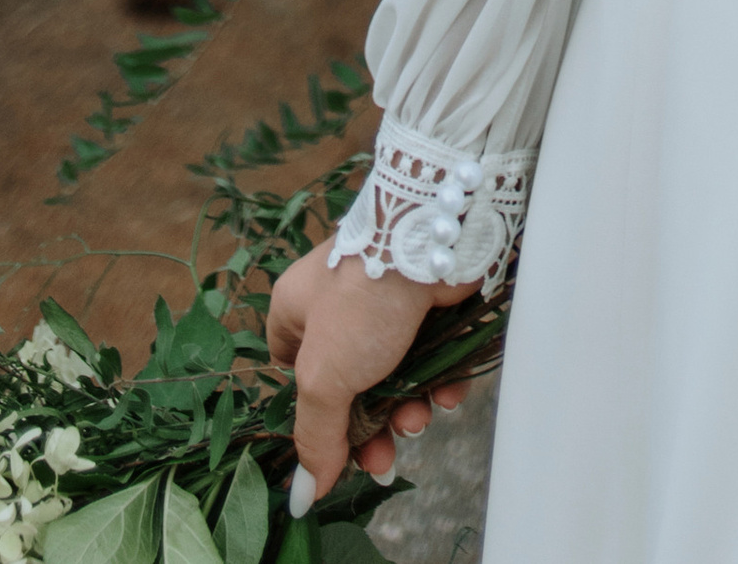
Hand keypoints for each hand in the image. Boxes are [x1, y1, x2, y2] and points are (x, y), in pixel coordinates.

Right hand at [266, 242, 476, 507]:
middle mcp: (338, 301)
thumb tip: (303, 496)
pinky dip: (436, 381)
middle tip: (382, 460)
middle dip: (367, 427)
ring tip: (419, 420)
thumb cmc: (363, 301)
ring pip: (391, 373)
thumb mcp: (323, 378)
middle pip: (347, 384)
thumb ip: (315, 437)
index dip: (313, 413)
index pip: (291, 370)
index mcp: (297, 308)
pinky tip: (446, 396)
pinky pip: (427, 354)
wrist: (435, 241)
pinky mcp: (427, 302)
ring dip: (405, 408)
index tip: (332, 447)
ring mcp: (384, 301)